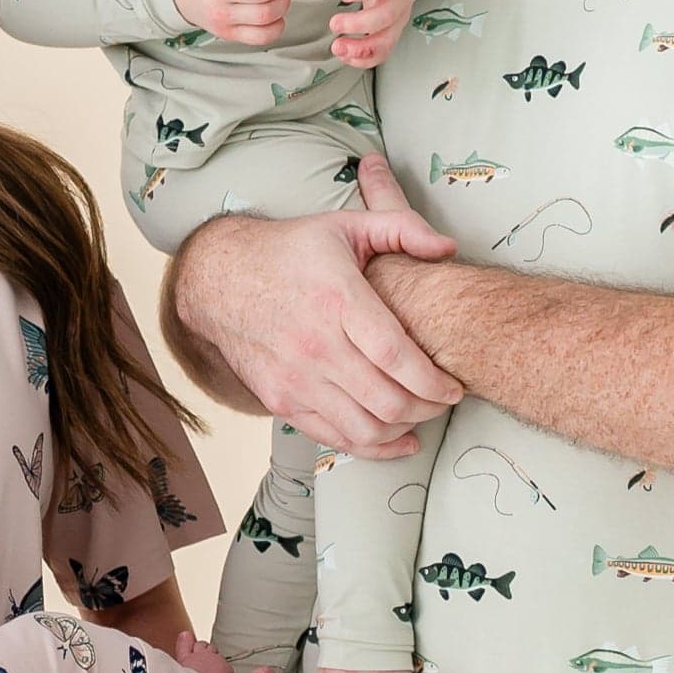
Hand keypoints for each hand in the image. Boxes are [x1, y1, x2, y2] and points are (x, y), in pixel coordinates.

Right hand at [169, 198, 462, 456]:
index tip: (455, 385)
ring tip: (421, 414)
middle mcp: (316, 345)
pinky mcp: (282, 400)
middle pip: (388, 400)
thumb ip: (402, 228)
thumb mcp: (345, 225)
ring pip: (365, 427)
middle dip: (429, 408)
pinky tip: (397, 439)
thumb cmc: (288, 252)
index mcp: (338, 301)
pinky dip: (373, 447)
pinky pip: (335, 438)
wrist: (218, 279)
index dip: (433, 381)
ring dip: (404, 429)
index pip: (396, 356)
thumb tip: (448, 248)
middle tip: (445, 400)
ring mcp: (296, 378)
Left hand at [326, 0, 418, 68]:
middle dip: (359, 24)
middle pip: (386, 16)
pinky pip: (383, 52)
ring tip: (337, 48)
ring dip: (362, 49)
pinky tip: (346, 56)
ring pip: (386, 40)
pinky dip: (365, 59)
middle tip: (334, 23)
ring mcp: (398, 18)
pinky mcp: (392, 32)